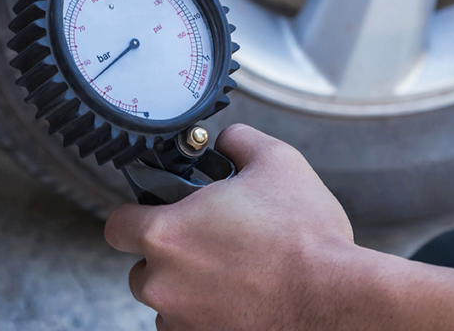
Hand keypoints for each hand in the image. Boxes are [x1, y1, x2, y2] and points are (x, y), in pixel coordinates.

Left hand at [104, 124, 357, 330]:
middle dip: (169, 254)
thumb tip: (227, 140)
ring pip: (167, 300)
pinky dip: (207, 313)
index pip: (116, 225)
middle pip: (141, 267)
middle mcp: (163, 284)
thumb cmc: (305, 235)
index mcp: (166, 234)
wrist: (336, 300)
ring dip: (188, 287)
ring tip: (234, 271)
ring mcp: (182, 321)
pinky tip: (242, 297)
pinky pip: (190, 326)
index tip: (160, 212)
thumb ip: (239, 141)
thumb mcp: (277, 161)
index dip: (137, 214)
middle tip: (210, 240)